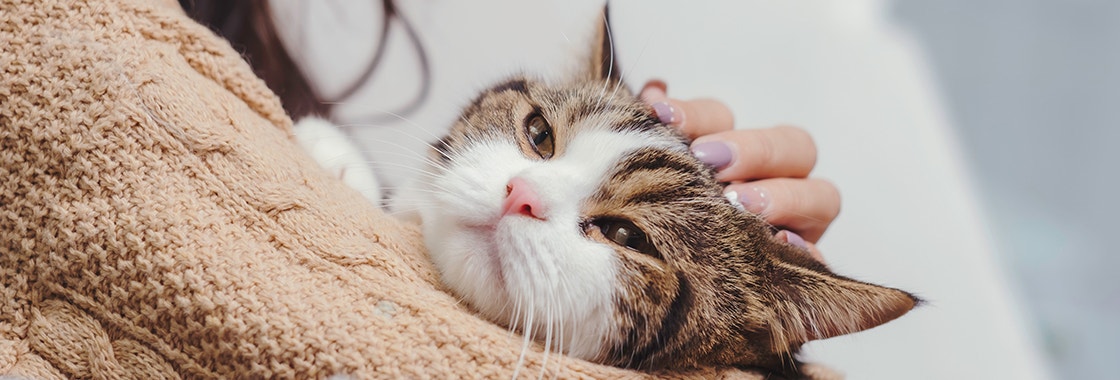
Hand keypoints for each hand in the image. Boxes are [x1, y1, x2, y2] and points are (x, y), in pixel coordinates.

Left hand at [639, 80, 839, 261]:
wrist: (659, 288)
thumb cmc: (655, 225)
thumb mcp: (649, 180)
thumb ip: (656, 139)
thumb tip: (655, 90)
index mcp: (728, 152)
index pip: (723, 118)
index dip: (696, 115)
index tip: (662, 118)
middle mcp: (772, 180)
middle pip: (793, 145)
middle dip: (752, 149)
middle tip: (709, 161)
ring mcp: (795, 223)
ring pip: (821, 196)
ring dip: (783, 196)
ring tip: (738, 205)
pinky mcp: (800, 267)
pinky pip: (818, 258)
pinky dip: (805, 251)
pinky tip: (779, 245)